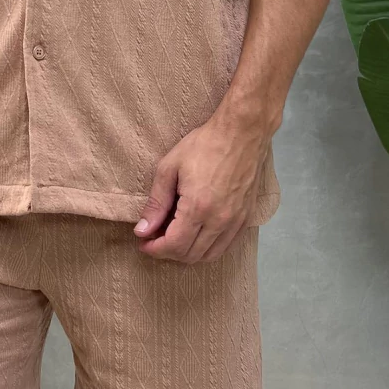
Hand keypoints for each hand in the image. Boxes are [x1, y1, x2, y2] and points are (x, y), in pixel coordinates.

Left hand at [133, 108, 270, 262]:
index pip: (173, 246)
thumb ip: (156, 203)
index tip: (143, 242)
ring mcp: (236, 221)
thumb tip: (142, 230)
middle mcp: (219, 220)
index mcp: (198, 208)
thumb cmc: (204, 145)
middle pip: (190, 255)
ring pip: (209, 256)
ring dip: (188, 253)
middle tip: (155, 239)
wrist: (242, 133)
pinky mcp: (246, 218)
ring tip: (174, 238)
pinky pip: (225, 246)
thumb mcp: (169, 168)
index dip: (154, 249)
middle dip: (167, 252)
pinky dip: (208, 248)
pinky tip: (196, 235)